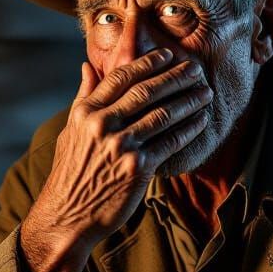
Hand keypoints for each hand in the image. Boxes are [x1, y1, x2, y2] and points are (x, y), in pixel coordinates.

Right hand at [20, 49, 211, 271]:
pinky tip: (200, 121)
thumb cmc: (70, 173)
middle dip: (174, 77)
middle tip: (195, 68)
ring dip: (188, 101)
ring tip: (204, 93)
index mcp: (86, 113)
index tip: (168, 55)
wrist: (68, 216)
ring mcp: (120, 146)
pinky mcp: (137, 169)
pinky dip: (188, 130)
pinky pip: (170, 142)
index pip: (120, 78)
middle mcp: (102, 125)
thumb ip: (82, 98)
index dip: (147, 64)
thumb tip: (86, 66)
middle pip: (146, 92)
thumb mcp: (70, 131)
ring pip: (162, 115)